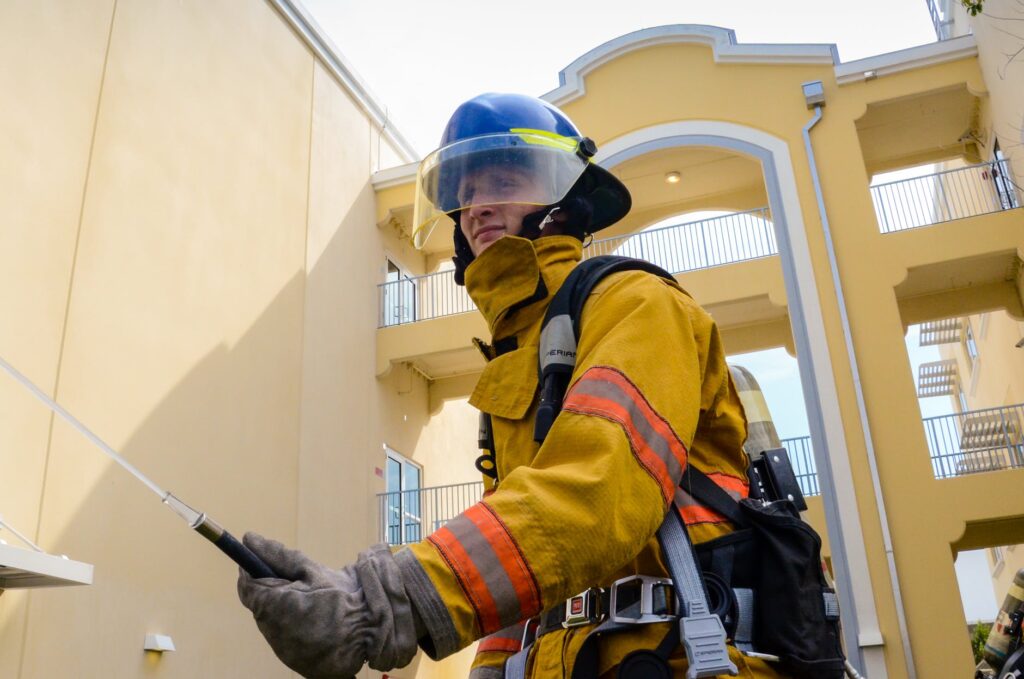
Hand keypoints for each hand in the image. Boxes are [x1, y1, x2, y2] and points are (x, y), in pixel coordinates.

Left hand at [237, 534, 417, 678]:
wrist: (374, 633)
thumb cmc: (345, 598)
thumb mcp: (313, 571)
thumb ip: (278, 556)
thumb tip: (250, 540)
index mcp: (275, 605)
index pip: (248, 585)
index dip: (254, 570)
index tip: (264, 560)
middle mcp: (272, 632)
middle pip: (260, 604)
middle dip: (273, 590)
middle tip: (300, 581)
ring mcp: (283, 650)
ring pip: (273, 622)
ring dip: (284, 609)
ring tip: (314, 602)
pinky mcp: (295, 662)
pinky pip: (286, 638)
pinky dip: (295, 626)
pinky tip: (316, 620)